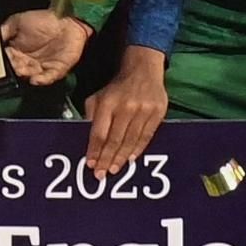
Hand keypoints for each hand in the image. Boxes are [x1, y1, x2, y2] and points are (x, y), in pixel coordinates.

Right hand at [1, 10, 91, 85]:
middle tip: (12, 67)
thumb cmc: (44, 19)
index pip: (6, 60)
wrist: (67, 21)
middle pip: (16, 71)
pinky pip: (47, 78)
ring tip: (23, 73)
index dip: (2, 62)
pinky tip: (35, 79)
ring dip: (26, 76)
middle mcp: (28, 61)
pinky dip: (41, 80)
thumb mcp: (18, 21)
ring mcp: (41, 67)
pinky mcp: (55, 70)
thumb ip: (4, 30)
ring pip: (30, 76)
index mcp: (17, 51)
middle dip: (13, 70)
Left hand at [85, 46, 169, 176]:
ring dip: (121, 158)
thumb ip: (91, 116)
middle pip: (115, 140)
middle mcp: (126, 107)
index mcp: (108, 103)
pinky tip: (130, 160)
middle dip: (107, 159)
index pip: (99, 132)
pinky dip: (138, 150)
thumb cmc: (116, 88)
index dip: (95, 150)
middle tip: (100, 175)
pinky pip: (146, 137)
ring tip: (113, 170)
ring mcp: (143, 110)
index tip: (90, 164)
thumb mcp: (98, 97)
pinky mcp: (157, 113)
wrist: (143, 70)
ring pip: (131, 141)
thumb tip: (87, 141)